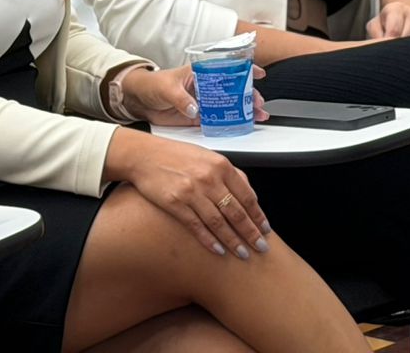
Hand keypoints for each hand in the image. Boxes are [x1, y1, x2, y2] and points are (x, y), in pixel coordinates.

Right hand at [110, 128, 271, 258]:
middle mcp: (208, 178)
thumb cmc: (176, 156)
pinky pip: (197, 226)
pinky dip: (209, 240)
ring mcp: (191, 192)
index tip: (265, 229)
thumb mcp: (207, 157)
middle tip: (262, 248)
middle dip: (251, 233)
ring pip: (219, 222)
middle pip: (236, 212)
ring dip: (233, 241)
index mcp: (220, 165)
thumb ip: (228, 173)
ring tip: (244, 254)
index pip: (247, 195)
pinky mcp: (175, 203)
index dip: (258, 215)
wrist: (144, 155)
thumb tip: (249, 194)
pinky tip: (219, 250)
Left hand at [122, 65, 268, 127]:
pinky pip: (218, 120)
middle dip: (249, 95)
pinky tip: (241, 126)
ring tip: (258, 116)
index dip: (244, 69)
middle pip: (233, 89)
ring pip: (229, 105)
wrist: (140, 101)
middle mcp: (205, 87)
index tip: (258, 73)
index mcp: (200, 73)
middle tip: (259, 102)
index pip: (226, 68)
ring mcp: (204, 102)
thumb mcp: (167, 87)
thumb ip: (181, 98)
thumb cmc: (153, 85)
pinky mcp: (199, 117)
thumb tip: (194, 108)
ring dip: (244, 110)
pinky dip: (231, 123)